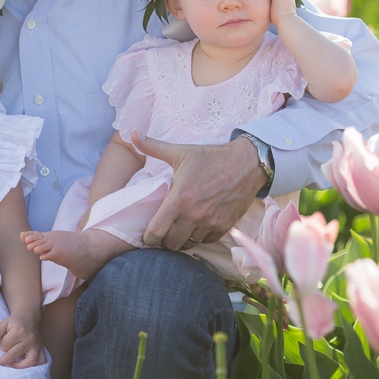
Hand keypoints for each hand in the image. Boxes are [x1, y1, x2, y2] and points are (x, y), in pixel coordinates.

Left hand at [0, 313, 45, 367]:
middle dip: (5, 359)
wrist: (29, 318)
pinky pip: (41, 361)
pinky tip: (26, 365)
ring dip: (19, 366)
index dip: (2, 345)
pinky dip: (34, 366)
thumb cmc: (15, 322)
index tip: (3, 343)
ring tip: (12, 365)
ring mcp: (37, 345)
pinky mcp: (41, 349)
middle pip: (14, 355)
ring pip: (30, 361)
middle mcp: (29, 339)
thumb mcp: (3, 323)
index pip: (5, 346)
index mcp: (19, 331)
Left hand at [131, 133, 264, 249]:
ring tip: (180, 228)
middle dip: (164, 240)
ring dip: (182, 239)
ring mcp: (210, 223)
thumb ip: (152, 146)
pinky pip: (206, 241)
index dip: (148, 238)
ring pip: (188, 244)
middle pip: (170, 244)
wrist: (247, 164)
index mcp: (179, 199)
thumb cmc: (210, 158)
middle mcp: (193, 215)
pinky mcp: (224, 226)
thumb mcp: (180, 152)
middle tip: (165, 231)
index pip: (155, 233)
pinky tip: (197, 225)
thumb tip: (131, 133)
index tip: (149, 233)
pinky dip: (199, 236)